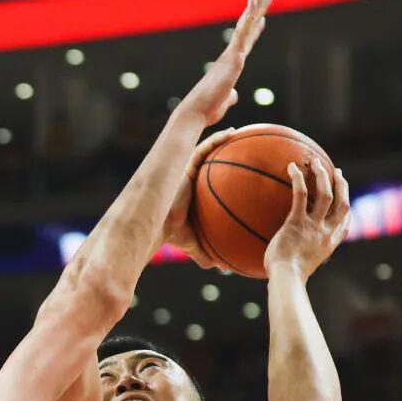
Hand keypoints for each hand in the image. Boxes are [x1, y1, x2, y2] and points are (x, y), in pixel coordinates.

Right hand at [161, 127, 238, 266]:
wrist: (158, 225)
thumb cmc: (172, 233)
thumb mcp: (193, 243)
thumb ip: (205, 253)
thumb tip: (221, 269)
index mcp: (193, 191)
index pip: (209, 176)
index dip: (222, 168)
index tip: (240, 164)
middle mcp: (190, 178)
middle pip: (209, 160)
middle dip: (223, 148)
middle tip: (244, 141)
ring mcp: (186, 169)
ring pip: (207, 148)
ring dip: (223, 138)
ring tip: (240, 131)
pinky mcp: (184, 165)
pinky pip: (203, 148)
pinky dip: (217, 140)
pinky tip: (231, 133)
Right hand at [182, 0, 272, 125]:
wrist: (196, 110)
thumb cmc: (207, 109)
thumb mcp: (224, 102)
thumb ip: (230, 96)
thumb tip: (233, 95)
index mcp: (231, 64)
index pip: (246, 42)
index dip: (255, 28)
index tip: (262, 16)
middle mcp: (231, 54)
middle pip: (248, 26)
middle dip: (257, 7)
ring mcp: (232, 53)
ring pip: (247, 23)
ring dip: (255, 3)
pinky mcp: (233, 57)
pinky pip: (243, 32)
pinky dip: (248, 16)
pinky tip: (253, 1)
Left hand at [264, 157, 349, 280]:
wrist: (285, 280)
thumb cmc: (286, 278)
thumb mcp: (299, 268)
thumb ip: (300, 257)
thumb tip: (285, 257)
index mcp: (329, 244)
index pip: (345, 223)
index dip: (347, 208)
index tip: (345, 197)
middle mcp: (326, 233)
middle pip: (342, 203)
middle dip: (342, 185)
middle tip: (336, 171)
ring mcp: (314, 226)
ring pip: (327, 194)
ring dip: (323, 175)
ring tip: (316, 161)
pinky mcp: (298, 222)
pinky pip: (301, 195)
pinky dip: (298, 179)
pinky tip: (291, 168)